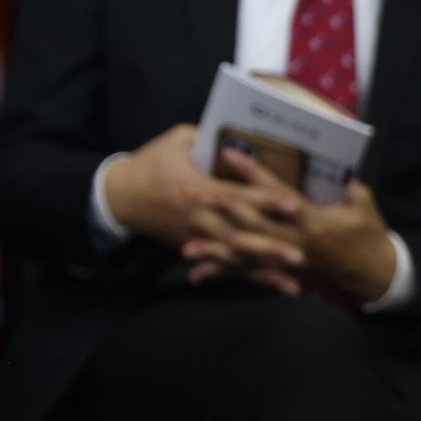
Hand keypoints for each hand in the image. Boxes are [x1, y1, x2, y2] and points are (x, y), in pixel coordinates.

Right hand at [103, 126, 300, 269]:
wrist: (119, 196)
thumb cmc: (150, 163)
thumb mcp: (176, 141)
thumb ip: (208, 138)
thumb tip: (240, 136)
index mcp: (196, 188)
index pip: (238, 196)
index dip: (266, 200)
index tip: (294, 206)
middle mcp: (199, 217)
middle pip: (239, 234)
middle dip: (270, 246)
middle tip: (301, 256)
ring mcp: (195, 237)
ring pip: (235, 256)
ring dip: (264, 270)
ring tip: (294, 283)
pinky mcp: (192, 247)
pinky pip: (223, 264)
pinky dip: (246, 277)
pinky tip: (270, 285)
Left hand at [188, 150, 396, 302]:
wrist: (373, 276)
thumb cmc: (368, 235)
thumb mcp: (363, 205)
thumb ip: (345, 184)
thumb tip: (328, 162)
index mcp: (312, 221)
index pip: (277, 193)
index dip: (254, 173)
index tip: (231, 153)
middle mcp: (293, 243)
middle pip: (253, 224)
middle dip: (223, 209)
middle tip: (193, 193)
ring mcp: (284, 261)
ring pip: (243, 254)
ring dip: (214, 249)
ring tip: (185, 247)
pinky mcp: (280, 273)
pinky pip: (246, 274)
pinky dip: (221, 274)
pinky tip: (195, 275)